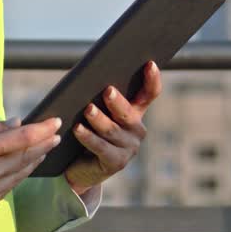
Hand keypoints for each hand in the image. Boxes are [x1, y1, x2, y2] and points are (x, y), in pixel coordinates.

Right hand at [0, 117, 61, 222]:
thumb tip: (15, 124)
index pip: (21, 139)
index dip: (42, 130)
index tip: (55, 123)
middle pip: (25, 158)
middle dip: (43, 145)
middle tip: (54, 135)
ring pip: (19, 176)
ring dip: (34, 161)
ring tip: (43, 149)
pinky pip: (7, 190)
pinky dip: (17, 176)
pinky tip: (21, 167)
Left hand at [65, 61, 161, 193]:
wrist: (80, 167)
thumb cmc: (88, 130)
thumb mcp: (96, 112)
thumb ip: (99, 97)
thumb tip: (90, 75)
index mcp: (135, 112)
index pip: (149, 94)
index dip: (152, 79)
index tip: (150, 63)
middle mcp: (136, 129)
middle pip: (128, 113)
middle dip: (118, 102)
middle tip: (107, 90)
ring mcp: (128, 148)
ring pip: (112, 130)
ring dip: (99, 119)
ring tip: (88, 109)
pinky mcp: (116, 163)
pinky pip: (100, 147)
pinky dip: (88, 137)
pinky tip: (78, 128)